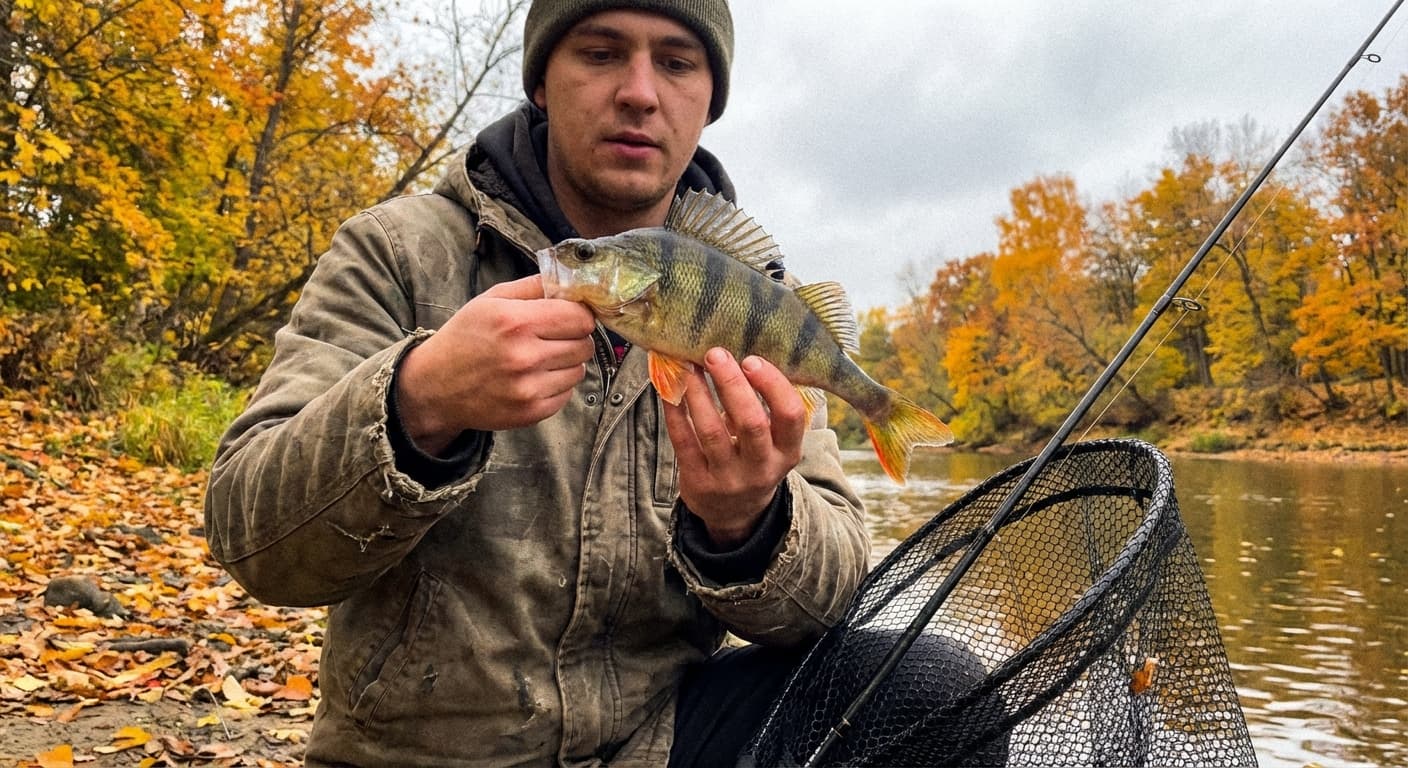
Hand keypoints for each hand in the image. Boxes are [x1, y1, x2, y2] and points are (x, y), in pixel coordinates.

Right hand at [395, 275, 596, 453]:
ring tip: (539, 358)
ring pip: (579, 370)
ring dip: (566, 363)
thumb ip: (533, 287)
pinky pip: (567, 394)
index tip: (570, 315)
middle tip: (553, 337)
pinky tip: (533, 378)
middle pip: (584, 344)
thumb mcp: (490, 300)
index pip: (580, 317)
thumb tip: (571, 280)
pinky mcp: (531, 412)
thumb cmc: (465, 338)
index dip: (579, 314)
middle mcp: (525, 356)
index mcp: (515, 322)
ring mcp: (529, 388)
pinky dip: (557, 385)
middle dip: (573, 338)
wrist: (435, 386)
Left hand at [662, 348, 807, 548]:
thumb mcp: (775, 442)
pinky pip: (683, 442)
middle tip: (715, 353)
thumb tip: (742, 348)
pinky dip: (675, 411)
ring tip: (687, 363)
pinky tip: (669, 387)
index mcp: (787, 452)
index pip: (790, 416)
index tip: (752, 359)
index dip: (772, 385)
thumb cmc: (755, 459)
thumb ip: (767, 406)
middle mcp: (761, 468)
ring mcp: (728, 478)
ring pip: (711, 431)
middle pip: (750, 423)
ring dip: (697, 392)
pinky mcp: (698, 482)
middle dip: (732, 384)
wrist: (735, 513)